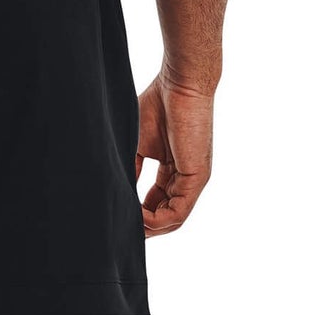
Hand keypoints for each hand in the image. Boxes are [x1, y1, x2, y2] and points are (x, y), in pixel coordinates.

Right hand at [135, 71, 214, 235]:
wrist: (179, 83)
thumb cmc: (158, 105)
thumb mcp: (137, 145)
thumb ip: (132, 171)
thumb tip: (119, 194)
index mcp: (174, 170)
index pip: (157, 204)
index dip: (138, 217)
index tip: (118, 218)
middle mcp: (186, 178)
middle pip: (165, 217)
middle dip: (142, 228)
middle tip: (119, 231)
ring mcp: (194, 180)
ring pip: (172, 220)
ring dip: (147, 228)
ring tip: (125, 226)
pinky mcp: (196, 178)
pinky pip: (177, 213)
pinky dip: (155, 221)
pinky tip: (136, 218)